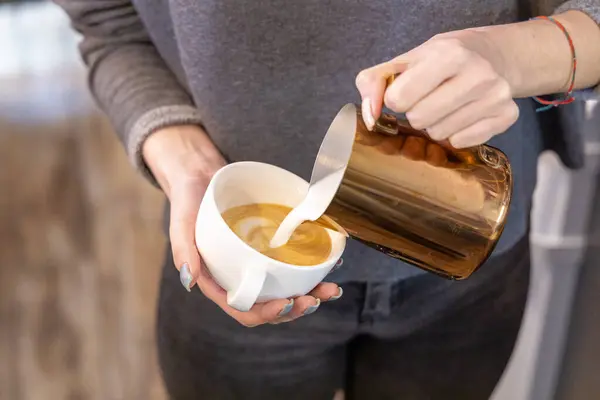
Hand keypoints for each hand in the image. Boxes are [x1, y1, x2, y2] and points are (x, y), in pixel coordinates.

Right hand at [143, 125, 341, 326]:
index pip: (244, 310)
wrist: (202, 176)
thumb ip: (183, 251)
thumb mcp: (181, 223)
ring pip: (286, 288)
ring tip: (332, 289)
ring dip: (311, 293)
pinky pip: (292, 263)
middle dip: (296, 308)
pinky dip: (313, 266)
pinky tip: (332, 262)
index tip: (287, 304)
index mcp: (219, 282)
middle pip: (271, 305)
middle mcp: (241, 278)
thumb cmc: (189, 203)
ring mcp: (258, 264)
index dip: (266, 314)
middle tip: (317, 298)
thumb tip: (190, 280)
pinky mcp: (270, 247)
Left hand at [356, 30, 518, 148]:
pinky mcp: (506, 117)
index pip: (399, 98)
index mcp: (449, 54)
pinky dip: (455, 133)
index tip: (407, 90)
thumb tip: (370, 117)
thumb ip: (374, 83)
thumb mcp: (404, 60)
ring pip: (440, 134)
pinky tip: (463, 114)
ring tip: (446, 105)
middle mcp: (478, 74)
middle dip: (416, 113)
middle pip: (419, 120)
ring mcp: (496, 97)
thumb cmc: (441, 60)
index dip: (396, 98)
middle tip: (428, 98)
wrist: (492, 56)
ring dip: (435, 124)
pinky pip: (461, 142)